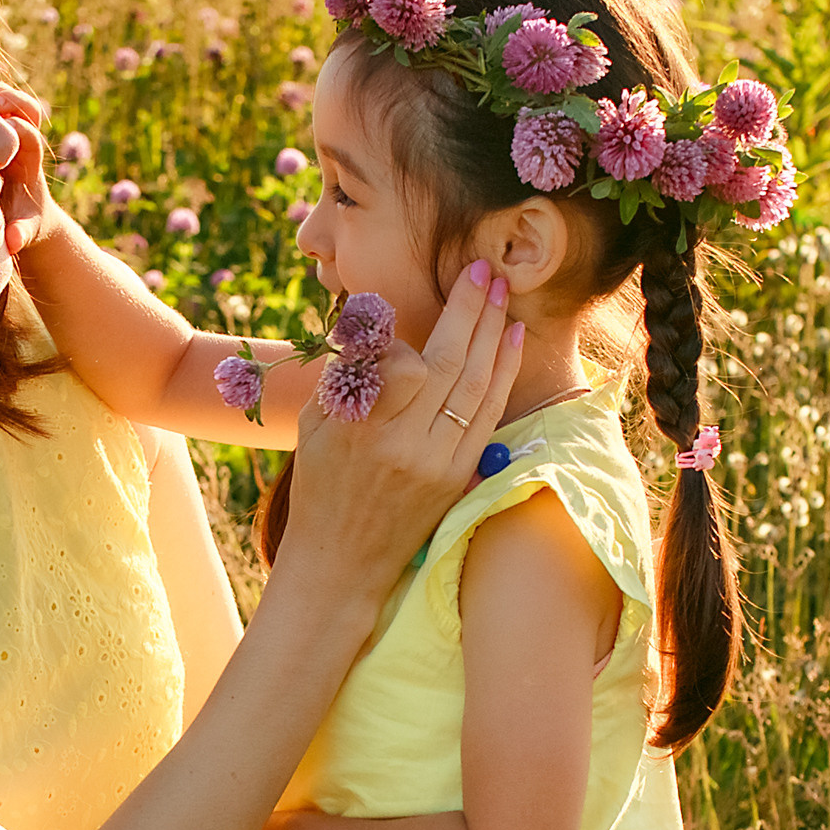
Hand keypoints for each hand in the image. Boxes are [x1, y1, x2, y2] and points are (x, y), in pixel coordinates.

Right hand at [0, 71, 47, 251]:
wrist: (24, 217)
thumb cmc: (21, 224)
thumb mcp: (22, 231)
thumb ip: (19, 233)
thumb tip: (11, 239)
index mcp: (30, 161)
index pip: (30, 135)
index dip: (18, 130)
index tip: (0, 132)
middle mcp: (21, 141)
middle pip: (25, 107)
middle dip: (7, 99)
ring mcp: (6, 130)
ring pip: (5, 96)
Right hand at [279, 261, 522, 610]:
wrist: (342, 561)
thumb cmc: (322, 483)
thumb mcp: (317, 424)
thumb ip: (349, 372)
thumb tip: (378, 319)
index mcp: (359, 430)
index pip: (403, 366)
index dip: (406, 337)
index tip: (401, 323)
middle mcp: (403, 448)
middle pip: (450, 364)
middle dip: (471, 309)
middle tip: (484, 268)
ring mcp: (437, 465)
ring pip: (477, 386)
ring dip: (494, 333)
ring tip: (504, 292)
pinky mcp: (459, 477)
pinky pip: (488, 415)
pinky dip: (504, 373)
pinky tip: (513, 340)